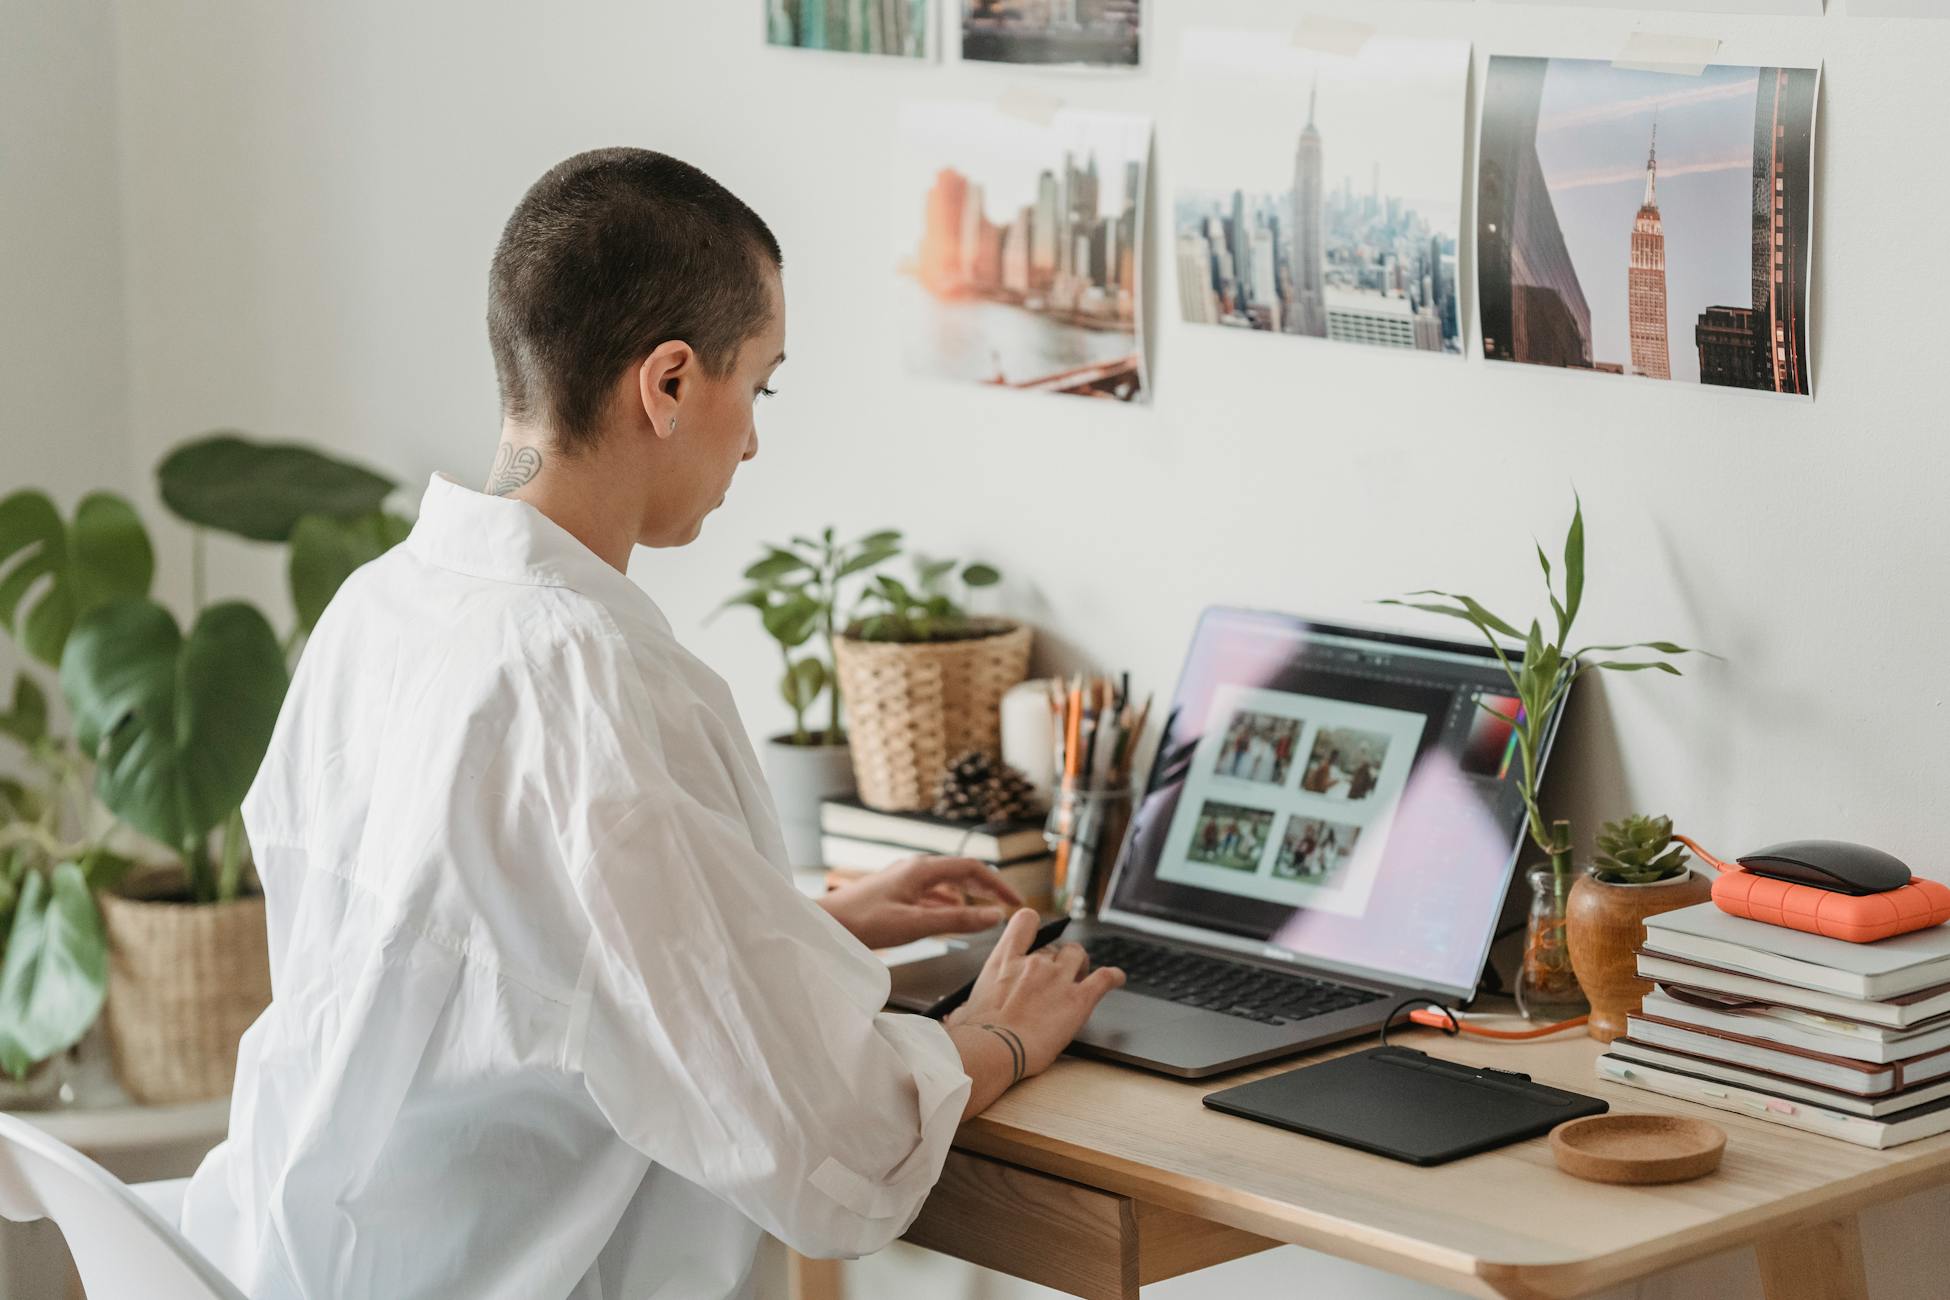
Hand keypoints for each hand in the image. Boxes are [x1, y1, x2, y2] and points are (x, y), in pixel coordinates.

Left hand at [817, 855, 1022, 950]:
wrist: (825, 924)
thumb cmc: (863, 923)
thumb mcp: (915, 924)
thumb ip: (956, 921)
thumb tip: (994, 916)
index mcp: (922, 870)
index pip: (972, 869)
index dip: (998, 885)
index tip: (1015, 902)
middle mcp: (915, 869)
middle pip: (961, 872)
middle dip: (986, 888)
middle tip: (1006, 906)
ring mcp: (903, 879)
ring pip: (946, 883)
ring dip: (968, 896)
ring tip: (984, 912)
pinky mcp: (894, 892)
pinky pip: (930, 893)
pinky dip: (948, 903)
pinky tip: (949, 915)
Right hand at [946, 909, 1123, 1081]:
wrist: (995, 1051)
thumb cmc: (976, 1036)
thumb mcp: (964, 1014)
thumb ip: (965, 1008)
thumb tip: (956, 1019)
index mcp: (1004, 960)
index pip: (1026, 921)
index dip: (1035, 926)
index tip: (1037, 938)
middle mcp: (1033, 962)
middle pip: (1054, 947)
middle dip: (1056, 959)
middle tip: (1056, 977)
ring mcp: (1058, 978)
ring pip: (1079, 955)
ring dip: (1081, 964)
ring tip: (1081, 975)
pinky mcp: (1079, 998)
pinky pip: (1105, 977)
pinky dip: (1113, 976)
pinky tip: (1117, 978)